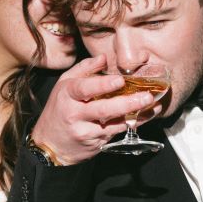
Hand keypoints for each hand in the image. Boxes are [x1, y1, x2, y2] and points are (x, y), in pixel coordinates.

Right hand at [31, 55, 161, 164]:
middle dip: (126, 103)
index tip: (120, 80)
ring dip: (136, 115)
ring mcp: (85, 131)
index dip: (102, 85)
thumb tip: (104, 57)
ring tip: (153, 106)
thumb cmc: (58, 110)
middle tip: (146, 96)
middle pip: (102, 109)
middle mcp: (74, 114)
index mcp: (67, 95)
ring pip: (113, 124)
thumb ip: (84, 69)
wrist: (49, 144)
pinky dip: (132, 124)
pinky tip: (145, 117)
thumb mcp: (64, 85)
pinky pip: (116, 133)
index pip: (84, 88)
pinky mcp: (94, 144)